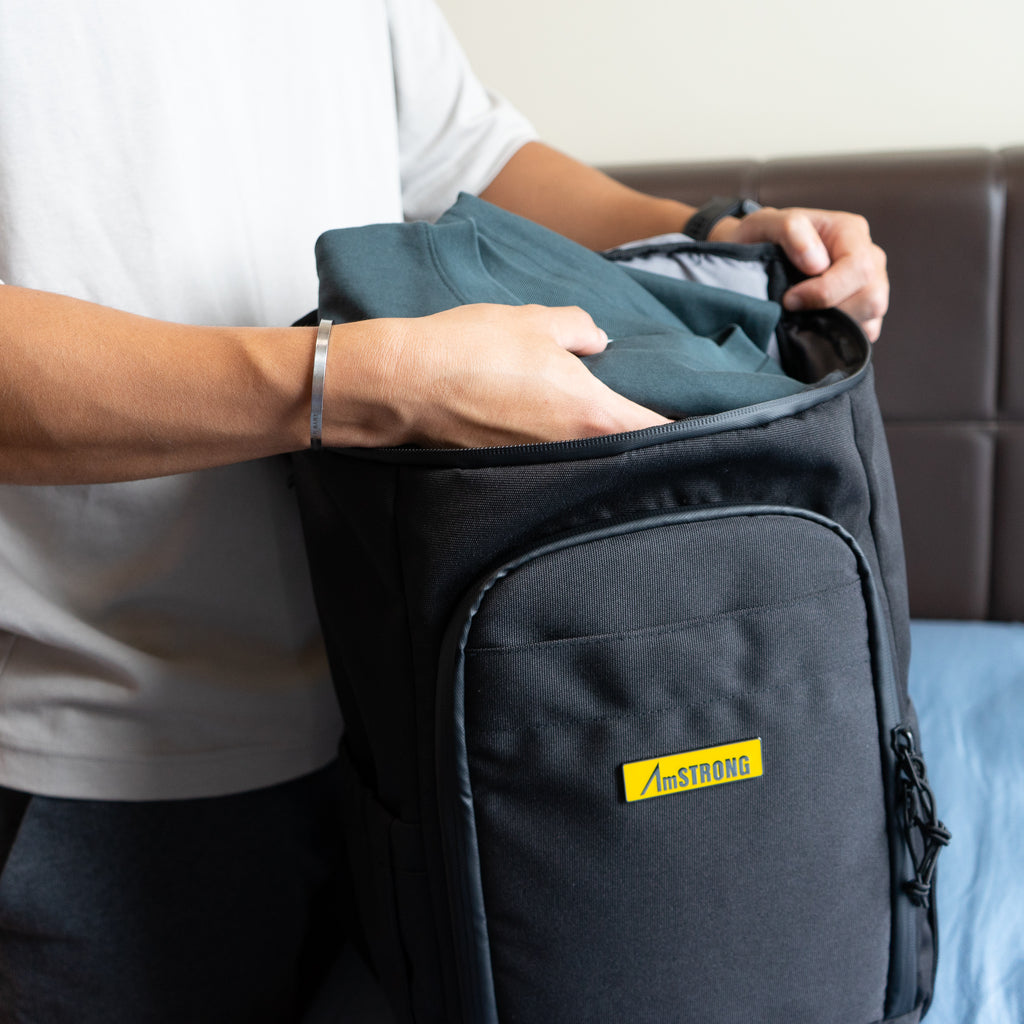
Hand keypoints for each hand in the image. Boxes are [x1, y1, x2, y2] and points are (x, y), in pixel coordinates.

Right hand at [324, 303, 670, 448]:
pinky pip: (556, 459)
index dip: (693, 427)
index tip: (710, 421)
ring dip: (604, 441)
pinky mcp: (514, 469)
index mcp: (594, 415)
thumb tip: (596, 339)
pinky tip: (553, 421)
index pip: (664, 432)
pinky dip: (565, 444)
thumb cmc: (470, 348)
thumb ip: (581, 329)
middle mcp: (575, 451)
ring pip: (593, 457)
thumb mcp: (537, 319)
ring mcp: (543, 466)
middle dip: (647, 434)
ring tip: (602, 414)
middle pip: (631, 451)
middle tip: (655, 411)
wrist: (404, 383)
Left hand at [709, 207, 888, 341]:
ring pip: (870, 320)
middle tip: (794, 309)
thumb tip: (816, 263)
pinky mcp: (864, 315)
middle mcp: (869, 259)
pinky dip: (835, 338)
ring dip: (831, 326)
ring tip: (802, 317)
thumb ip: (791, 231)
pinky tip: (812, 327)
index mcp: (851, 232)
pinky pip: (863, 336)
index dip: (825, 291)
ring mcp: (870, 288)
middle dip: (830, 312)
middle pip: (871, 298)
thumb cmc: (760, 240)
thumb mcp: (764, 224)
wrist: (751, 263)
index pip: (859, 268)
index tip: (790, 300)